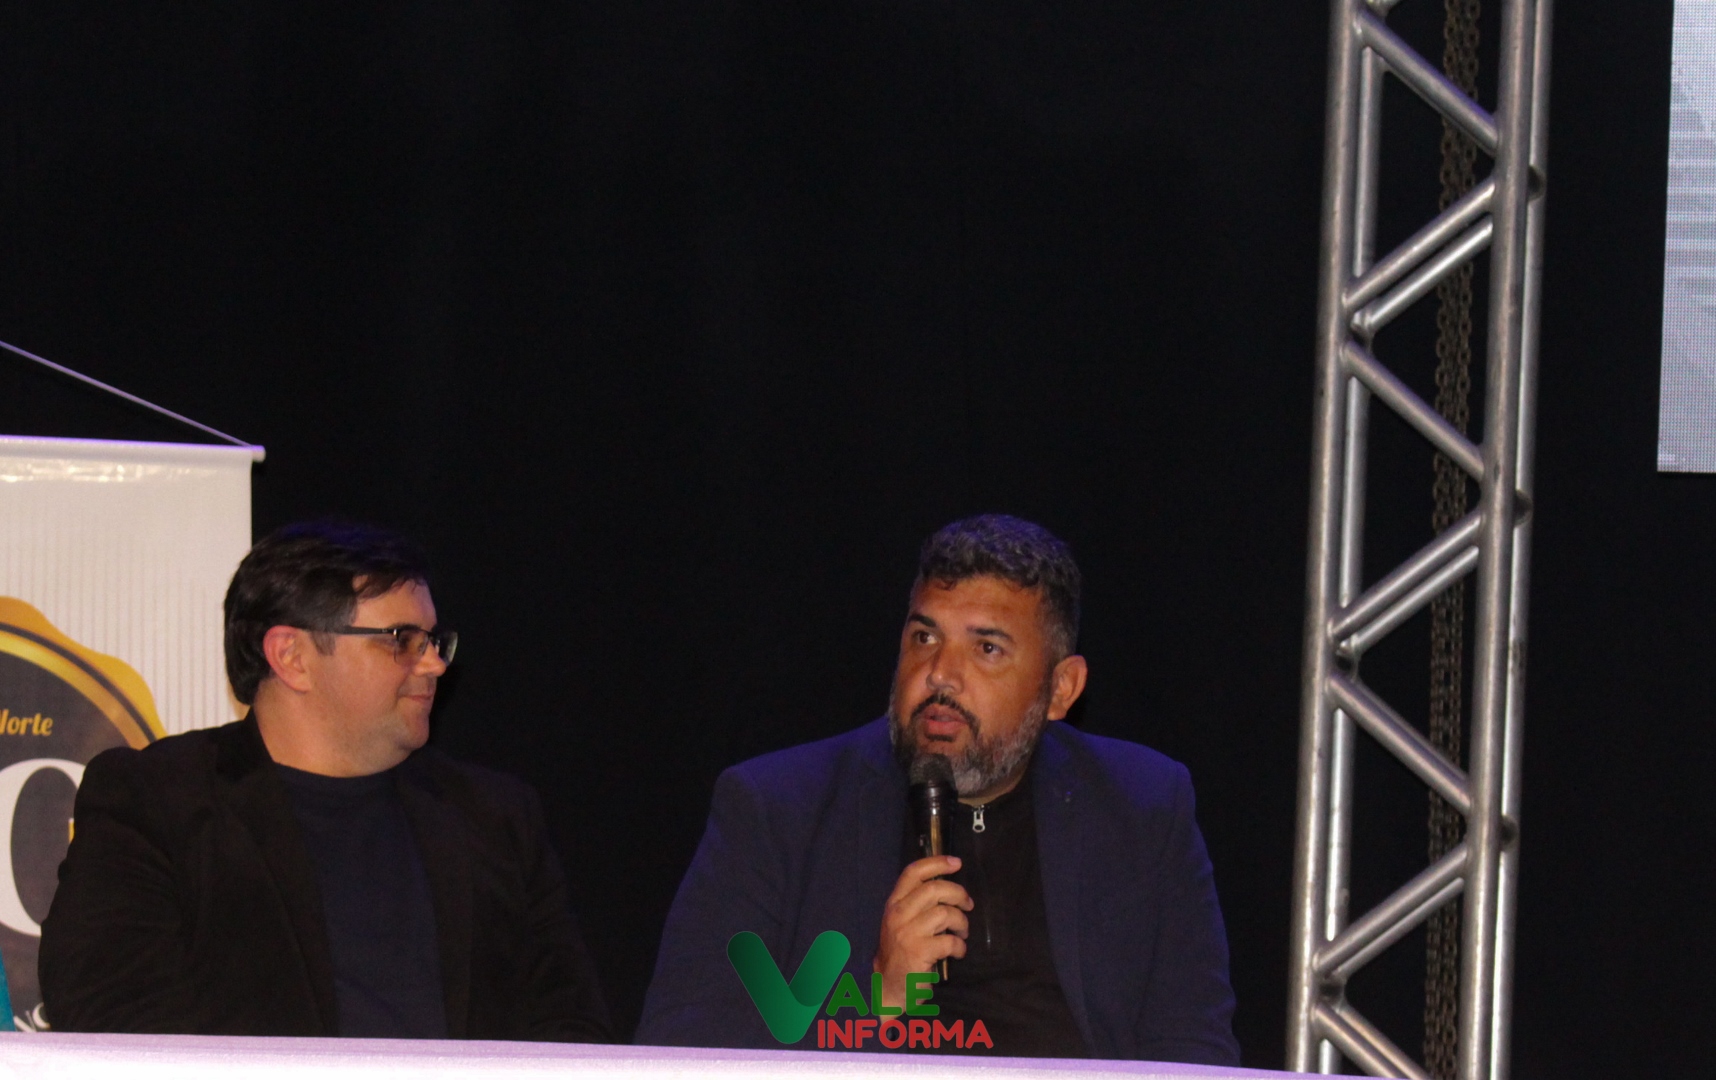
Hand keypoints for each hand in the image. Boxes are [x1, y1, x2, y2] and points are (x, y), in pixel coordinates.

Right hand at [872, 855, 970, 1009]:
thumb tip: (947, 888)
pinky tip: (957, 952)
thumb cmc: (899, 953)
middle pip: (934, 889)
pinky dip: (959, 946)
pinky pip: (950, 940)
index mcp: (894, 904)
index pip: (913, 873)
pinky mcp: (919, 952)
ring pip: (945, 913)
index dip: (937, 863)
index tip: (957, 862)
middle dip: (958, 894)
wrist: (886, 987)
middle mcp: (898, 914)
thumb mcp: (900, 923)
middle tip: (968, 905)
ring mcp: (908, 933)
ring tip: (962, 932)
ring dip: (961, 922)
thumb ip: (916, 905)